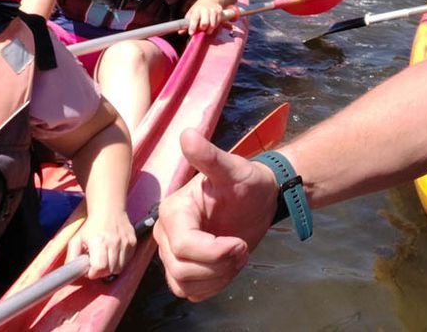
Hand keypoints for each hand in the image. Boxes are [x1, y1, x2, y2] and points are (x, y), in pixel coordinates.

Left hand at [68, 208, 136, 278]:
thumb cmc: (91, 226)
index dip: (93, 273)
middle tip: (96, 265)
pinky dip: (120, 262)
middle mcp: (114, 243)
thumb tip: (71, 273)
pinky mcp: (133, 242)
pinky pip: (127, 261)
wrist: (109, 210)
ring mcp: (126, 242)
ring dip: (111, 268)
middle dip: (101, 272)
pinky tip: (114, 255)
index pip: (100, 268)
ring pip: (120, 268)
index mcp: (99, 242)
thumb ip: (71, 258)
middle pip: (110, 270)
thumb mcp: (76, 240)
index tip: (89, 270)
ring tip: (105, 261)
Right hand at [154, 130, 278, 301]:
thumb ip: (210, 156)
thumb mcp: (234, 168)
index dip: (214, 252)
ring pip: (183, 284)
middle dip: (219, 265)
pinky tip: (230, 265)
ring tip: (238, 255)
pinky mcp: (185, 268)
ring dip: (218, 276)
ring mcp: (173, 253)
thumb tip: (187, 134)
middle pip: (182, 269)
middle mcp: (166, 234)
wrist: (259, 198)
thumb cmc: (248, 181)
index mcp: (174, 211)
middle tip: (242, 247)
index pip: (183, 246)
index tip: (240, 243)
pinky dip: (214, 285)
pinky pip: (190, 292)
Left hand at [185, 0, 228, 34]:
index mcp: (197, 9)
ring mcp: (213, 10)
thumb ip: (186, 23)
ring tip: (206, 30)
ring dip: (209, 29)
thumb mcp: (191, 13)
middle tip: (201, 30)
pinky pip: (218, 22)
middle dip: (202, 29)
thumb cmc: (199, 8)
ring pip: (212, 24)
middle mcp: (205, 9)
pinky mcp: (219, 12)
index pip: (194, 19)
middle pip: (205, 23)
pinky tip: (212, 26)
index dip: (192, 26)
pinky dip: (214, 26)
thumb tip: (180, 32)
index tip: (191, 33)